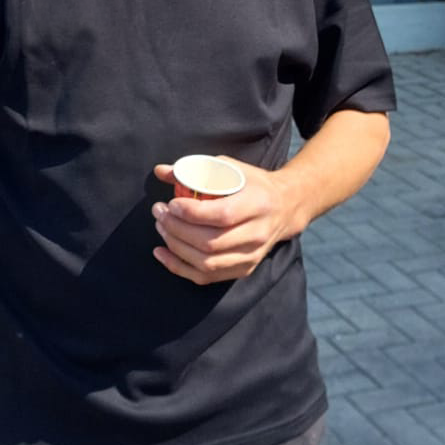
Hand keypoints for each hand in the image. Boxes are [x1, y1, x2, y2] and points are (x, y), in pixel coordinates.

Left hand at [149, 160, 302, 284]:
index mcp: (257, 204)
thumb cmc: (253, 184)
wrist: (285, 207)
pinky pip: (207, 276)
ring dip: (176, 247)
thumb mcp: (230, 168)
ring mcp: (251, 255)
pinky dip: (180, 267)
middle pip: (211, 242)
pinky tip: (162, 253)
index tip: (171, 203)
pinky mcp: (244, 269)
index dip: (191, 212)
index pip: (222, 215)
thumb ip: (196, 169)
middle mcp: (257, 234)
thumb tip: (161, 171)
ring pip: (207, 263)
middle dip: (177, 229)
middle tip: (159, 213)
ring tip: (161, 228)